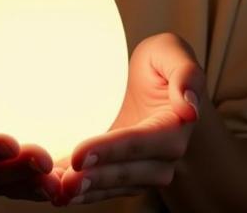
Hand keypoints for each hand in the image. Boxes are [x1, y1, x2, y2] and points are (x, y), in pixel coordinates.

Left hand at [52, 32, 204, 205]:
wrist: (150, 80)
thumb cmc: (160, 61)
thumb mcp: (171, 52)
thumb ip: (186, 74)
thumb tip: (190, 106)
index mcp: (175, 125)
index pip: (142, 142)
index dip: (112, 150)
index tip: (80, 153)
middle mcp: (162, 156)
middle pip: (128, 172)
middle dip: (96, 177)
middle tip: (65, 179)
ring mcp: (142, 169)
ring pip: (114, 186)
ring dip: (86, 191)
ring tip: (57, 190)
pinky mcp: (121, 174)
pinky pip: (103, 189)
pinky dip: (81, 193)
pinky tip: (56, 192)